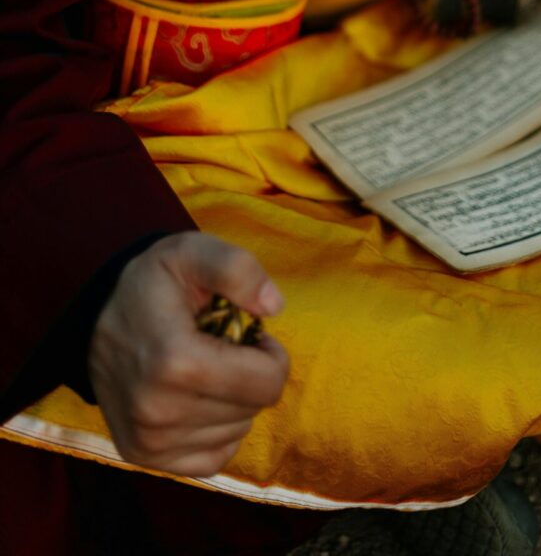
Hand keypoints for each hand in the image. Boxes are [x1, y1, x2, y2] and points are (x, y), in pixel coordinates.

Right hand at [88, 233, 287, 477]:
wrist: (98, 318)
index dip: (270, 354)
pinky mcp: (145, 457)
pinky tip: (196, 396)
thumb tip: (273, 306)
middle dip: (250, 374)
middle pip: (253, 408)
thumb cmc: (153, 283)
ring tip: (203, 367)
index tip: (247, 334)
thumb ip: (236, 268)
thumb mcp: (190, 252)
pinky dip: (217, 428)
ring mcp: (149, 441)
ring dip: (233, 400)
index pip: (267, 384)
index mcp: (175, 362)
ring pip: (237, 432)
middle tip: (220, 346)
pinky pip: (215, 455)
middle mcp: (159, 413)